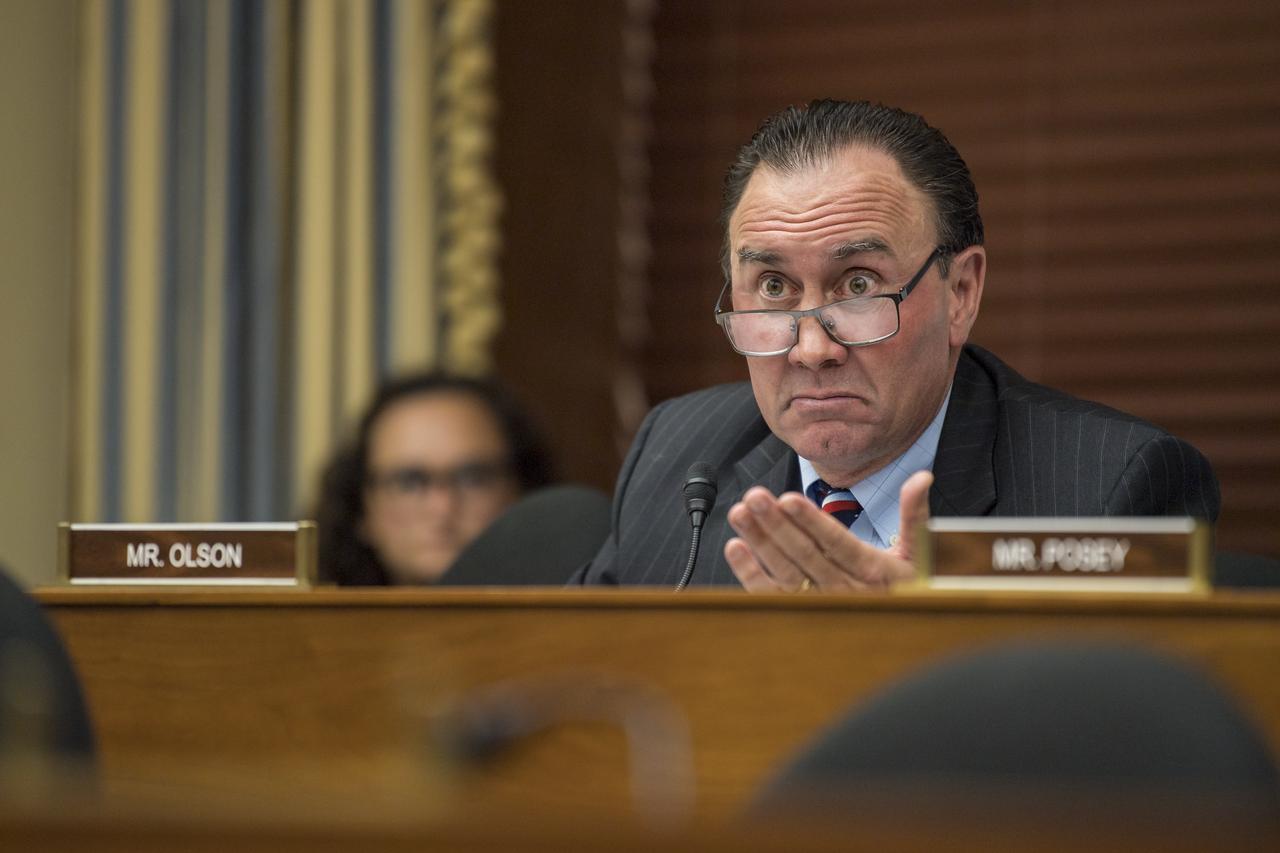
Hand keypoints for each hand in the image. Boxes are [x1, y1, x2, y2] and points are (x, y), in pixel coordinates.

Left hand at [723, 470, 933, 591]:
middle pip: (805, 555)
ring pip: (784, 572)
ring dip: (759, 542)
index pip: (837, 543)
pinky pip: (771, 595)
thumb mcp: (920, 551)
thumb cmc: (910, 585)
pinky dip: (750, 574)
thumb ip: (914, 513)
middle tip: (754, 497)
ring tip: (740, 513)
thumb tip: (922, 477)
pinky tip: (735, 548)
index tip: (788, 499)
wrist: (905, 631)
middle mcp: (843, 589)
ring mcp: (819, 602)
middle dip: (776, 524)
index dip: (811, 522)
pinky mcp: (800, 611)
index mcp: (871, 571)